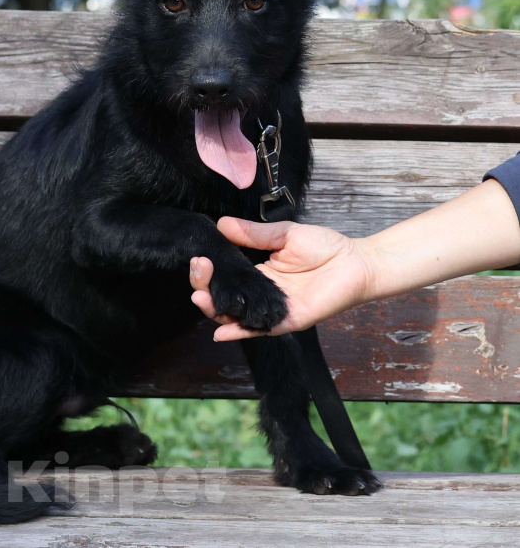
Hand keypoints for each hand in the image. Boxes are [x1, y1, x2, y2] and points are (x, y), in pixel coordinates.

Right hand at [190, 217, 375, 339]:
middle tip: (199, 270)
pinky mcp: (285, 321)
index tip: (200, 256)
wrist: (356, 263)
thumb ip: (254, 233)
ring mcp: (270, 309)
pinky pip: (258, 331)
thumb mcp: (284, 234)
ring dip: (214, 308)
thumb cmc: (324, 247)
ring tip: (201, 294)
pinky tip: (220, 331)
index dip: (208, 269)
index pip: (224, 275)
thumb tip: (222, 223)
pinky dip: (238, 332)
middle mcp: (259, 292)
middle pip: (222, 297)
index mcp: (257, 272)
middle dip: (204, 286)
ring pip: (234, 316)